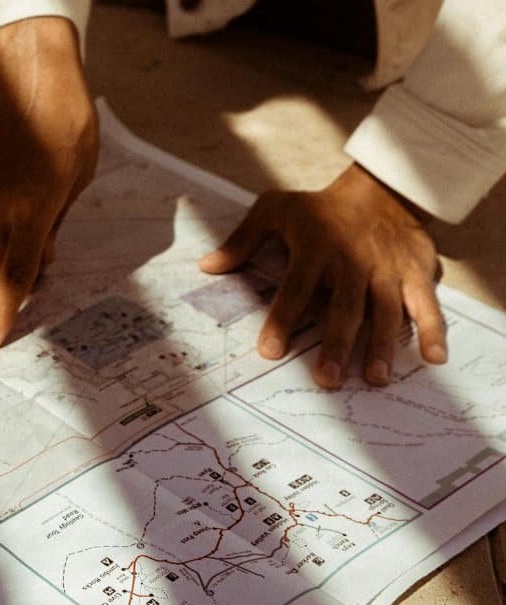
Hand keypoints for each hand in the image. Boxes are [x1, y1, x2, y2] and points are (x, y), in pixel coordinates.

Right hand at [0, 17, 98, 348]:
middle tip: (32, 237)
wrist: (29, 77)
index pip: (16, 277)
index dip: (3, 313)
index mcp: (33, 212)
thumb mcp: (75, 180)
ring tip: (12, 209)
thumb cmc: (66, 125)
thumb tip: (42, 261)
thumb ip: (54, 226)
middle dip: (9, 265)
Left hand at [199, 163, 446, 387]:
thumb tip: (207, 266)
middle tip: (326, 379)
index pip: (296, 288)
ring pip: (386, 310)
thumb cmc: (318, 208)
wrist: (380, 188)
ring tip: (373, 378)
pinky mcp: (416, 272)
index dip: (283, 320)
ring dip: (381, 345)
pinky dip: (434, 329)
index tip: (269, 351)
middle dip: (336, 343)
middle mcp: (353, 260)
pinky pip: (428, 303)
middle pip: (344, 307)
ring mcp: (387, 268)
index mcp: (316, 247)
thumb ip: (242, 240)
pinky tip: (433, 359)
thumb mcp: (275, 209)